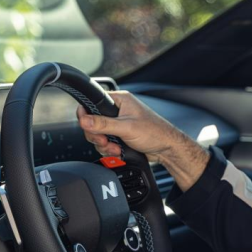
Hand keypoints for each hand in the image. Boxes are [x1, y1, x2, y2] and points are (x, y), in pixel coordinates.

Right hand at [78, 91, 210, 190]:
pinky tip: (118, 151)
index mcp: (119, 100)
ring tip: (116, 148)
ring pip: (98, 135)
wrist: (166, 149)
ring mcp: (118, 124)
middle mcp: (117, 110)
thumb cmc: (154, 132)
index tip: (86, 126)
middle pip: (93, 122)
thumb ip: (104, 124)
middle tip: (105, 141)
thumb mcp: (126, 127)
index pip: (93, 103)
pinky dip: (109, 149)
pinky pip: (105, 142)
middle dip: (97, 135)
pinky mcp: (119, 136)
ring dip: (104, 145)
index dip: (86, 115)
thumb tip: (85, 120)